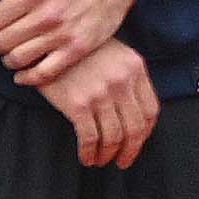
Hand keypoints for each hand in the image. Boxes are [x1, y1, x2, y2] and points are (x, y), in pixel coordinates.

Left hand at [0, 0, 140, 89]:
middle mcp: (46, 15)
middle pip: (2, 42)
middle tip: (1, 40)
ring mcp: (62, 34)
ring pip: (18, 59)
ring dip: (9, 60)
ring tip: (12, 53)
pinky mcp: (77, 49)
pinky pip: (44, 73)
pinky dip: (28, 78)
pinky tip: (22, 74)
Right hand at [42, 35, 160, 170]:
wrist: (47, 37)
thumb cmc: (79, 47)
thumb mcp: (113, 52)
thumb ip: (127, 77)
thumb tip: (131, 112)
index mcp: (135, 68)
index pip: (150, 110)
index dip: (145, 133)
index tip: (137, 143)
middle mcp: (122, 82)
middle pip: (135, 128)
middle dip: (130, 151)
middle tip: (122, 161)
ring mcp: (101, 93)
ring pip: (113, 137)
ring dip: (107, 155)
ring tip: (100, 160)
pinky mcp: (78, 103)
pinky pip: (89, 138)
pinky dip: (89, 153)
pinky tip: (85, 157)